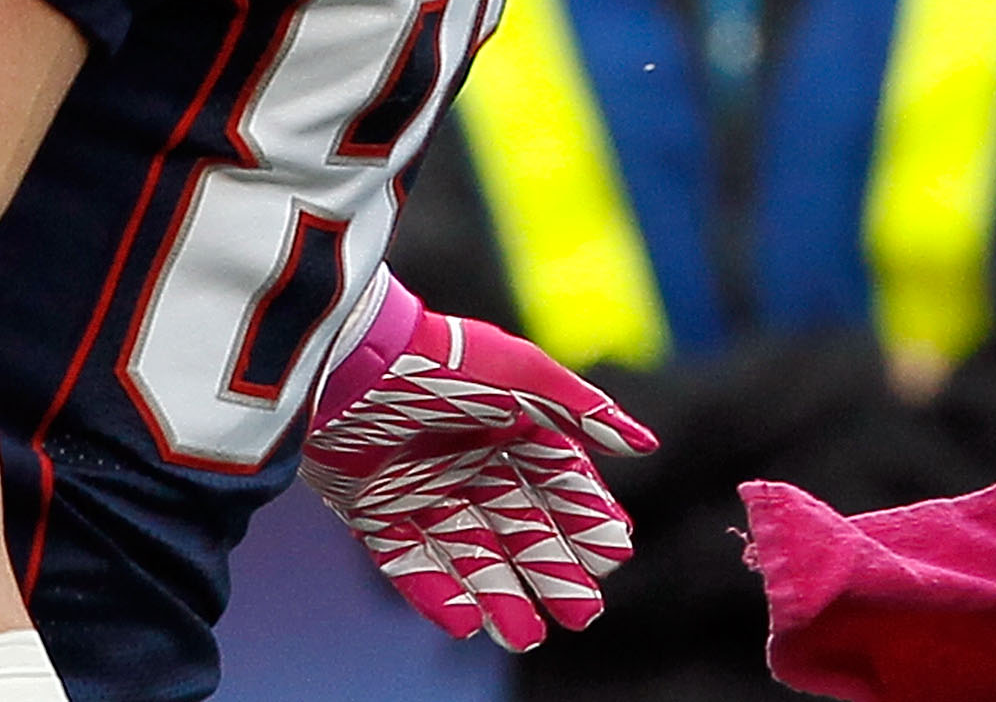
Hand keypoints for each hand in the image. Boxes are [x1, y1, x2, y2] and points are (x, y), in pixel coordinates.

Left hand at [302, 282, 655, 650]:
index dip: (587, 518)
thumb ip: (585, 411)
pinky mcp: (373, 509)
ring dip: (500, 594)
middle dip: (553, 571)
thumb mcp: (525, 375)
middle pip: (521, 527)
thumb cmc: (443, 359)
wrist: (348, 358)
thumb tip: (646, 445)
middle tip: (583, 613)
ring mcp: (421, 487)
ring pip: (471, 553)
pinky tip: (467, 623)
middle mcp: (470, 460)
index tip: (613, 556)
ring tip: (527, 636)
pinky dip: (437, 593)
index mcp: (510, 423)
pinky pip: (410, 562)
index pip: (560, 481)